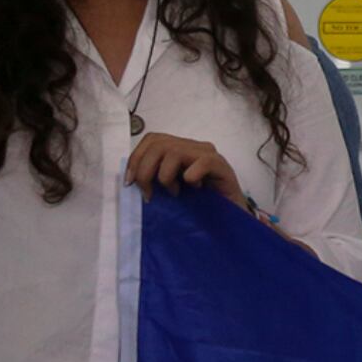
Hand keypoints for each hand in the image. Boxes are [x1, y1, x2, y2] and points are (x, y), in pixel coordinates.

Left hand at [124, 133, 245, 207]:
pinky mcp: (222, 167)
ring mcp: (209, 155)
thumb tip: (131, 179)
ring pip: (175, 151)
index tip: (130, 182)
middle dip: (145, 169)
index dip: (136, 158)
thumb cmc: (200, 207)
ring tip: (174, 193)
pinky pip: (203, 161)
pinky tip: (193, 188)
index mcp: (180, 150)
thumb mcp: (171, 191)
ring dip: (165, 175)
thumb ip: (154, 180)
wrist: (231, 221)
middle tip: (149, 194)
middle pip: (159, 143)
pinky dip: (191, 175)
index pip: (152, 140)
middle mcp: (194, 147)